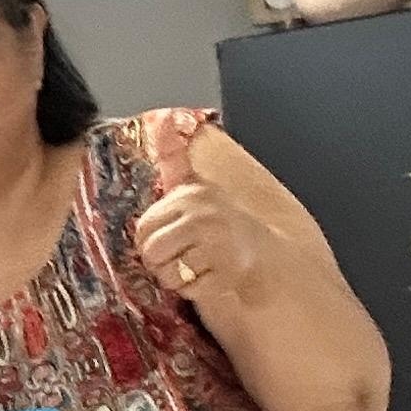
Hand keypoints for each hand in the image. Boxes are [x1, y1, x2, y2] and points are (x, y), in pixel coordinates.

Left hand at [129, 105, 317, 318]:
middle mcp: (202, 214)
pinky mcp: (228, 270)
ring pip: (168, 274)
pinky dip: (198, 290)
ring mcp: (216, 243)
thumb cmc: (223, 223)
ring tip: (198, 266)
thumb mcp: (197, 187)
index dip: (150, 241)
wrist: (267, 252)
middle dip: (161, 263)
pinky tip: (213, 276)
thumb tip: (165, 121)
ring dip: (179, 278)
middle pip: (151, 252)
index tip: (168, 241)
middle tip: (182, 257)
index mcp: (190, 194)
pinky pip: (191, 290)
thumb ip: (176, 158)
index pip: (143, 227)